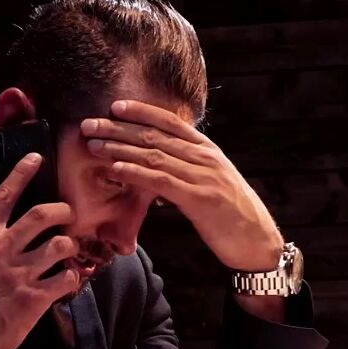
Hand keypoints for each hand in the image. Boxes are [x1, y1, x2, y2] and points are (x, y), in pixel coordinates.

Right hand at [0, 153, 80, 348]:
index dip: (22, 172)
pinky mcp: (35, 299)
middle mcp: (2, 250)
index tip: (36, 158)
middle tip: (66, 215)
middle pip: (43, 214)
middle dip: (61, 210)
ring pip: (61, 244)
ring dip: (69, 245)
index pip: (4, 195)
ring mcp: (20, 274)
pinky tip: (67, 279)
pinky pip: (67, 278)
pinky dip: (72, 277)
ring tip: (66, 251)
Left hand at [82, 100, 284, 271]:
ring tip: (94, 145)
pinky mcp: (199, 199)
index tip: (115, 106)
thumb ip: (188, 170)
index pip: (171, 122)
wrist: (257, 242)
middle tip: (90, 124)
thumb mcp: (211, 183)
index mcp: (208, 150)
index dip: (141, 112)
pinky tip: (116, 168)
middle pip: (155, 135)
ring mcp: (203, 176)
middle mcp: (205, 157)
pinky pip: (161, 181)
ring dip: (120, 148)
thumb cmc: (232, 216)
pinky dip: (135, 172)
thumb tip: (160, 165)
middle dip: (119, 128)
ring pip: (154, 155)